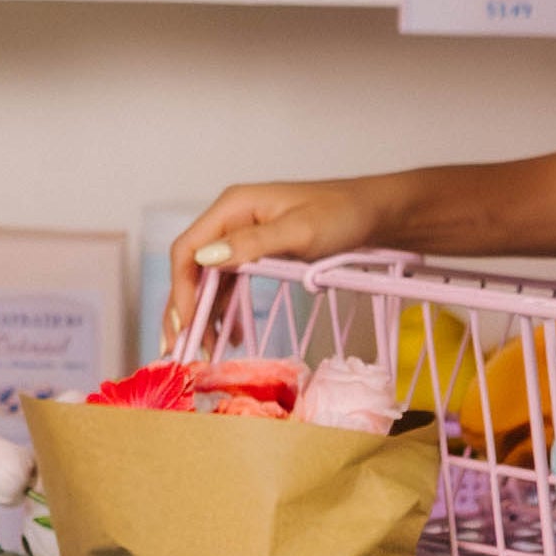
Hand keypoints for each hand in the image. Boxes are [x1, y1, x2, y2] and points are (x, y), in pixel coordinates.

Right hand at [168, 176, 393, 344]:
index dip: (181, 289)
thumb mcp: (300, 231)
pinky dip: (225, 309)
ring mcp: (242, 235)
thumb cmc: (341, 214)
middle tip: (181, 348)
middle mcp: (231, 219)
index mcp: (234, 206)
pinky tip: (232, 336)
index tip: (185, 325)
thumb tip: (207, 258)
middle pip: (192, 266)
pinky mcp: (256, 252)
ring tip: (206, 350)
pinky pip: (230, 283)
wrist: (374, 212)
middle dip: (185, 308)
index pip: (188, 249)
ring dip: (204, 314)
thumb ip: (253, 243)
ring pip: (209, 279)